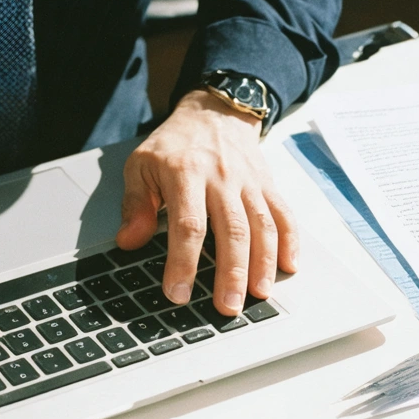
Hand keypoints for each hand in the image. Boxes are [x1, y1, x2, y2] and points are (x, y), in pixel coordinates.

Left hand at [116, 89, 298, 315]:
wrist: (214, 111)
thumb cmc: (174, 144)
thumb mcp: (141, 165)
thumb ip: (136, 205)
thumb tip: (129, 241)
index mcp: (186, 174)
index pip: (188, 226)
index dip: (183, 263)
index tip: (178, 293)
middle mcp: (222, 178)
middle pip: (231, 231)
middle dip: (231, 273)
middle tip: (227, 307)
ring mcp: (249, 182)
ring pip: (262, 226)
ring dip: (262, 264)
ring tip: (259, 295)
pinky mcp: (267, 185)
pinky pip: (283, 214)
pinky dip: (290, 242)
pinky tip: (288, 267)